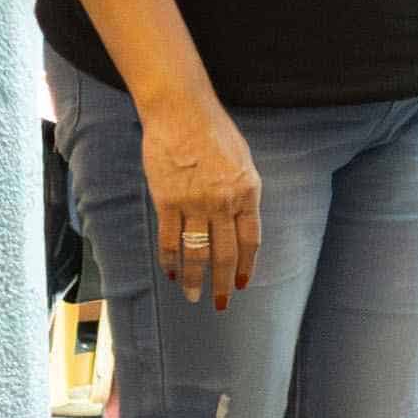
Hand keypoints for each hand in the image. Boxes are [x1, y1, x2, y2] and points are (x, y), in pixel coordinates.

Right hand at [139, 90, 266, 313]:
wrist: (182, 114)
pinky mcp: (167, 201)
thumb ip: (242, 192)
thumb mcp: (243, 162)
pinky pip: (169, 239)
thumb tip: (239, 218)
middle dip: (222, 282)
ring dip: (195, 278)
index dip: (245, 265)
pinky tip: (172, 272)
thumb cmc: (215, 133)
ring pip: (196, 252)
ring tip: (193, 295)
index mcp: (248, 193)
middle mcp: (223, 203)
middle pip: (224, 253)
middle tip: (219, 303)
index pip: (250, 240)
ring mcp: (194, 204)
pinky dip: (170, 259)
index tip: (241, 284)